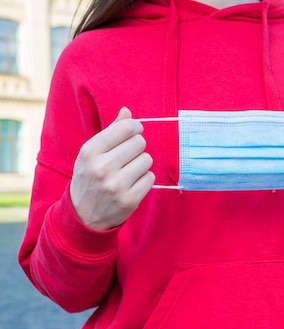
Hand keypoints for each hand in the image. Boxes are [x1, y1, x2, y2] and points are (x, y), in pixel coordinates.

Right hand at [69, 107, 154, 230]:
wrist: (83, 215)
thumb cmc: (90, 177)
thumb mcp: (91, 153)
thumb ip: (110, 131)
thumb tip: (127, 111)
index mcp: (90, 151)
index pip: (126, 128)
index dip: (135, 127)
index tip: (134, 132)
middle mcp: (102, 167)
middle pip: (140, 143)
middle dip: (137, 147)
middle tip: (128, 157)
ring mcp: (116, 185)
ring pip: (147, 160)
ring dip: (142, 164)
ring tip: (129, 171)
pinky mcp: (130, 199)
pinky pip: (151, 178)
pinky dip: (145, 179)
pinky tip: (132, 184)